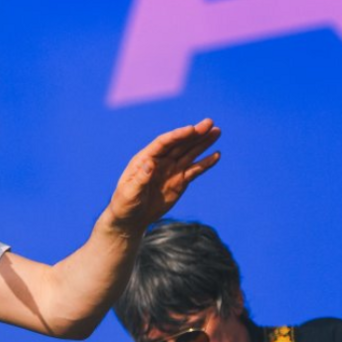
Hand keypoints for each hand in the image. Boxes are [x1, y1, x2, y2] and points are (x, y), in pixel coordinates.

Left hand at [104, 118, 220, 232]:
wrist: (131, 218)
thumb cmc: (125, 204)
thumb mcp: (129, 192)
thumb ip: (140, 178)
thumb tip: (150, 163)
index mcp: (145, 159)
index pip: (163, 143)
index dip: (178, 135)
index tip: (192, 129)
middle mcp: (160, 161)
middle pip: (180, 144)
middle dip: (195, 134)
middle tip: (210, 123)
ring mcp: (171, 170)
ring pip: (190, 153)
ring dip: (203, 143)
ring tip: (217, 132)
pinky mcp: (180, 181)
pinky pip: (195, 170)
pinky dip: (206, 163)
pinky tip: (216, 155)